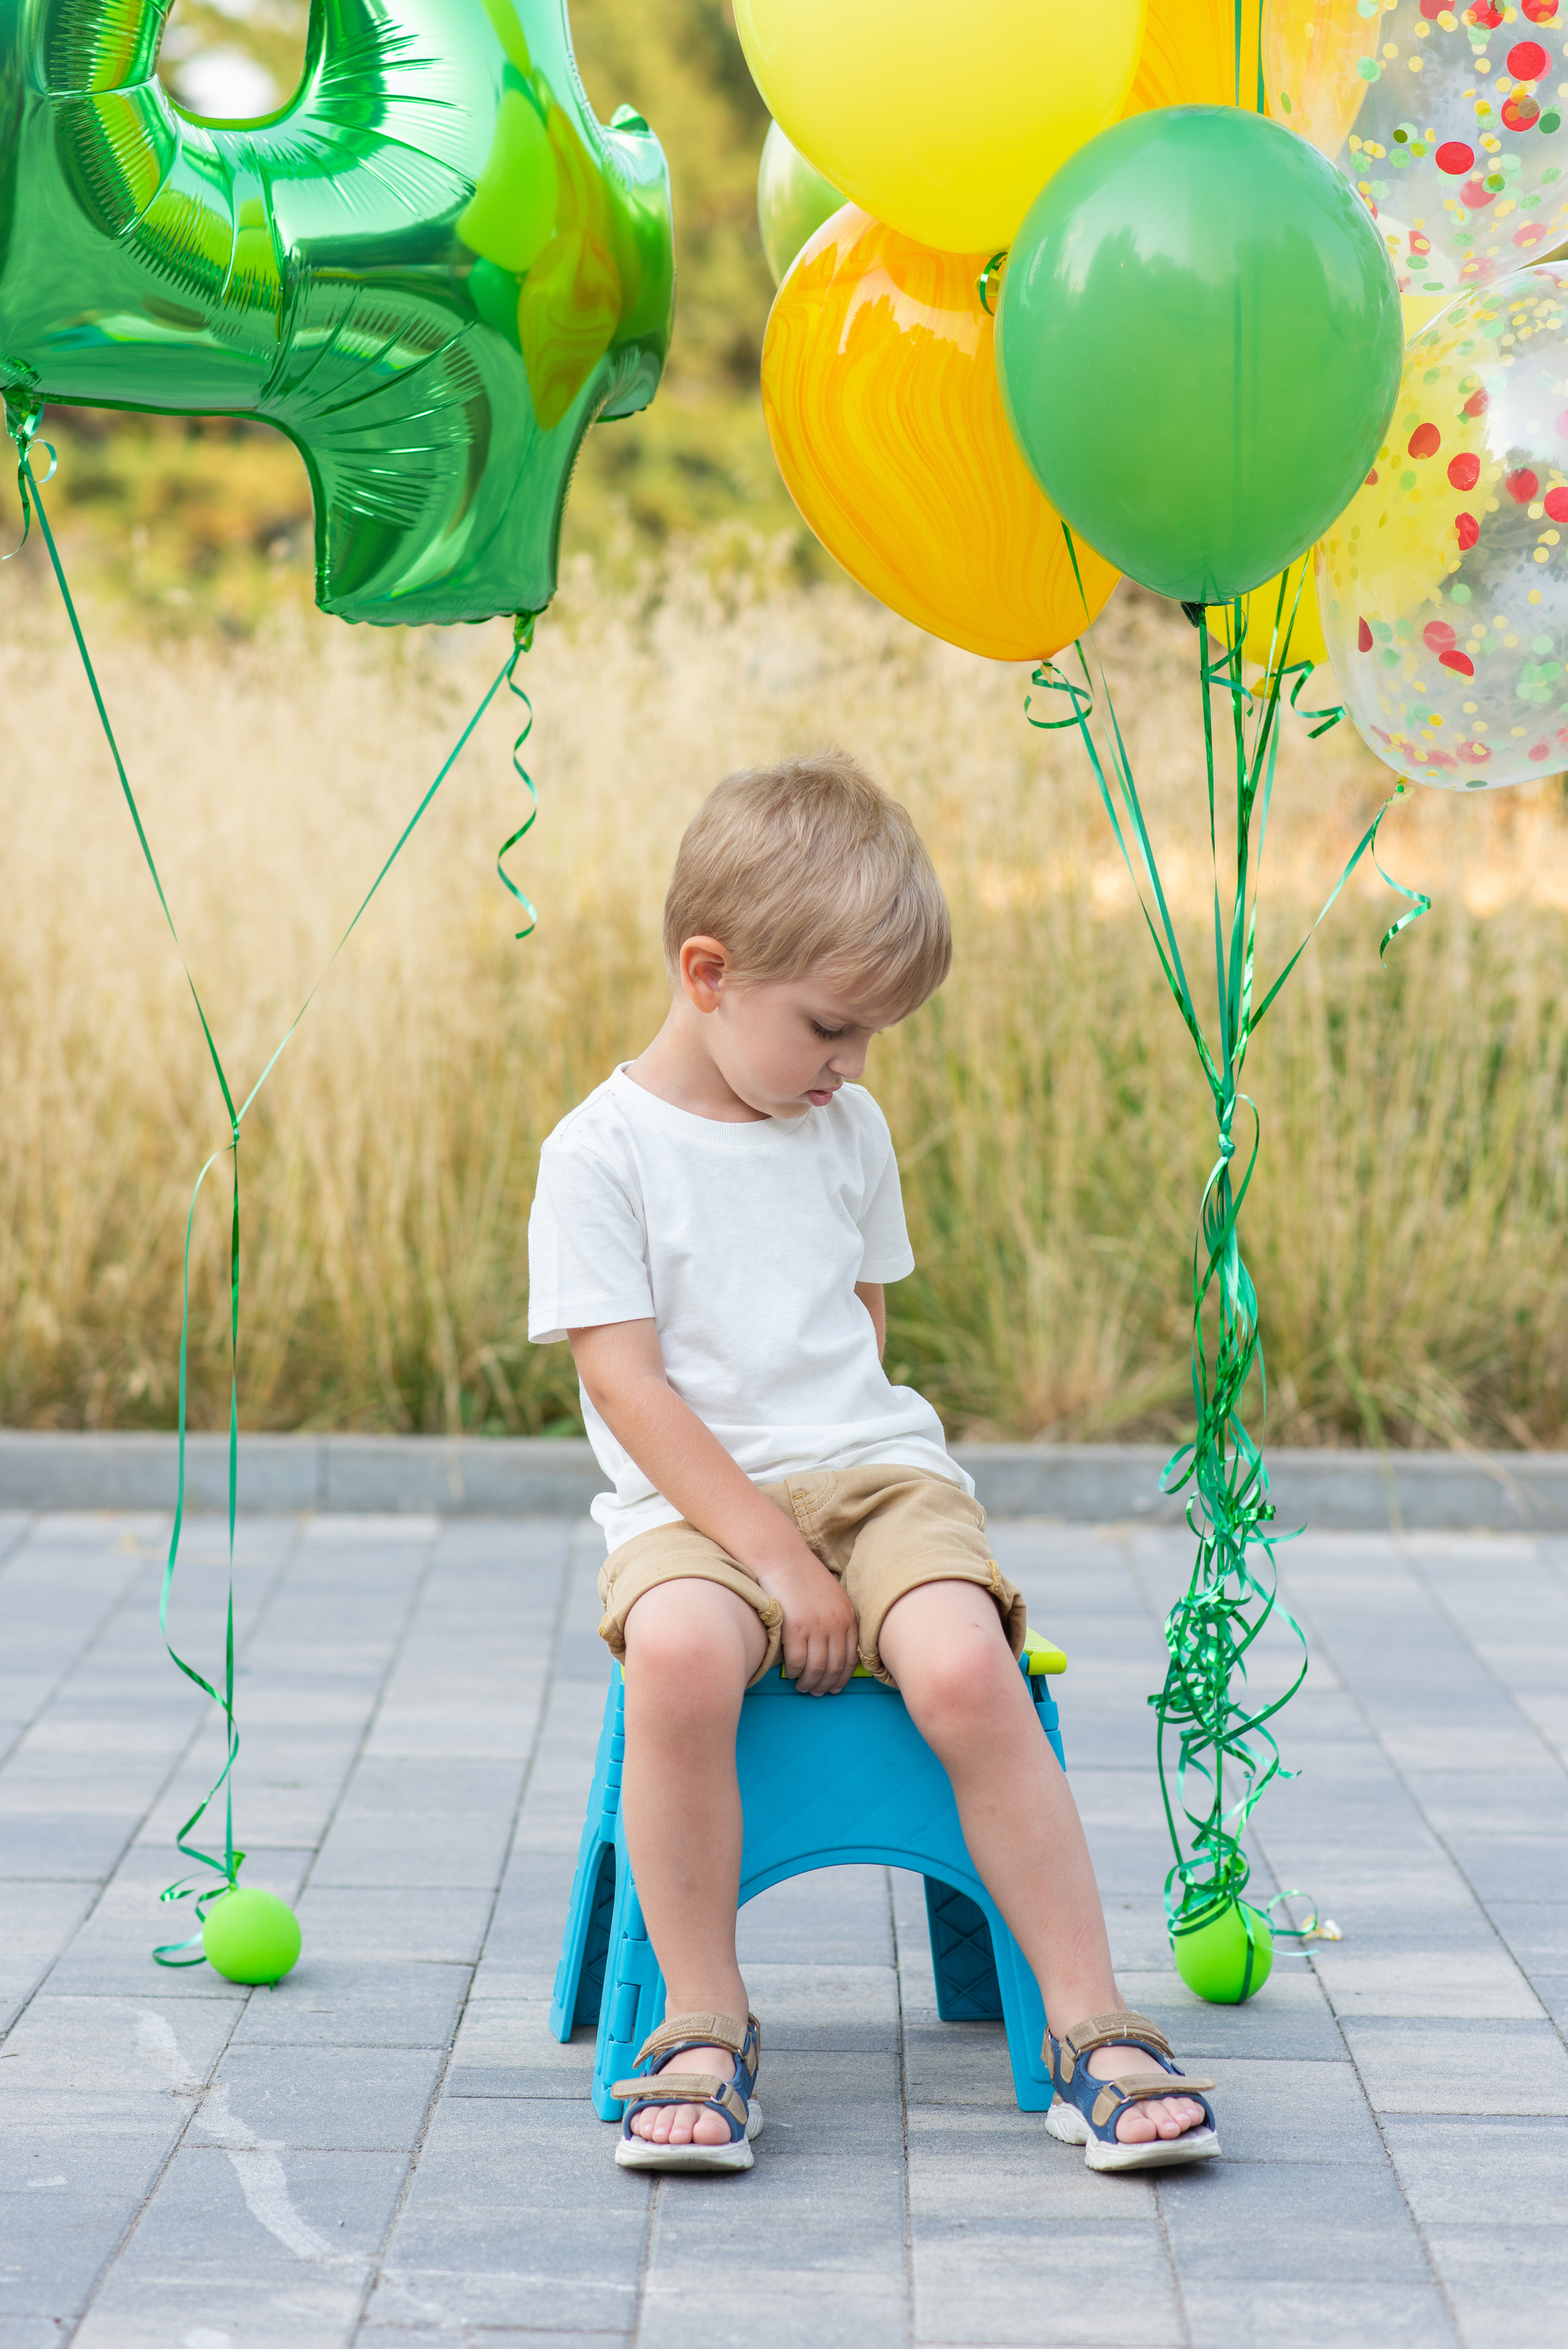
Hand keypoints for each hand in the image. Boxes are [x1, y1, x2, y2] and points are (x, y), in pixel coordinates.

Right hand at [757, 1554, 858, 1695]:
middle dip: (827, 1684)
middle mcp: (836, 1624)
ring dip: (810, 1683)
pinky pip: (797, 1661)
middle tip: (818, 1692)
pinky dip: (794, 1672)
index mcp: (848, 1617)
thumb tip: (834, 1647)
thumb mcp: (831, 1597)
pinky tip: (790, 1674)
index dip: (843, 1677)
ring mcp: (816, 1627)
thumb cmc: (803, 1577)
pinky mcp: (795, 1629)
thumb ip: (837, 1620)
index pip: (851, 1657)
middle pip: (836, 1667)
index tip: (835, 1687)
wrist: (781, 1558)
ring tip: (803, 1687)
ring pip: (817, 1668)